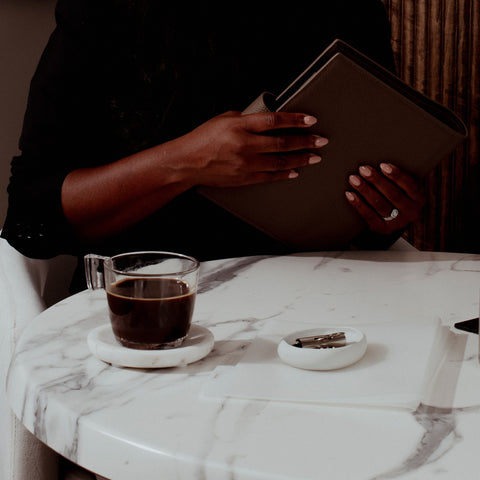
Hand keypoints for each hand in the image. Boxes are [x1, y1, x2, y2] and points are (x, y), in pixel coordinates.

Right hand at [179, 111, 327, 187]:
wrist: (187, 162)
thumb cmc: (203, 138)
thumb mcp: (224, 119)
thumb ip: (247, 119)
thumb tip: (267, 122)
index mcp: (240, 125)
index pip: (275, 121)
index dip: (296, 120)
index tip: (311, 120)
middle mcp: (245, 144)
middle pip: (282, 143)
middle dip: (305, 141)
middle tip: (321, 141)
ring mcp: (245, 163)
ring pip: (279, 162)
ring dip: (300, 159)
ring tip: (314, 157)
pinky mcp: (243, 178)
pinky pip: (269, 177)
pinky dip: (283, 174)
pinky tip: (294, 172)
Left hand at [345, 163, 424, 234]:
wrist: (392, 220)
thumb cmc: (396, 194)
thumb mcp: (403, 187)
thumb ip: (398, 177)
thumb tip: (383, 154)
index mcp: (419, 198)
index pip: (409, 185)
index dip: (396, 175)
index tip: (383, 165)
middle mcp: (411, 211)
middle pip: (393, 194)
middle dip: (376, 180)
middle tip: (363, 169)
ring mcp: (397, 222)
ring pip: (380, 204)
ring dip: (365, 190)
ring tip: (354, 179)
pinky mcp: (383, 229)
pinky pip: (369, 216)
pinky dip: (358, 204)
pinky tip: (350, 194)